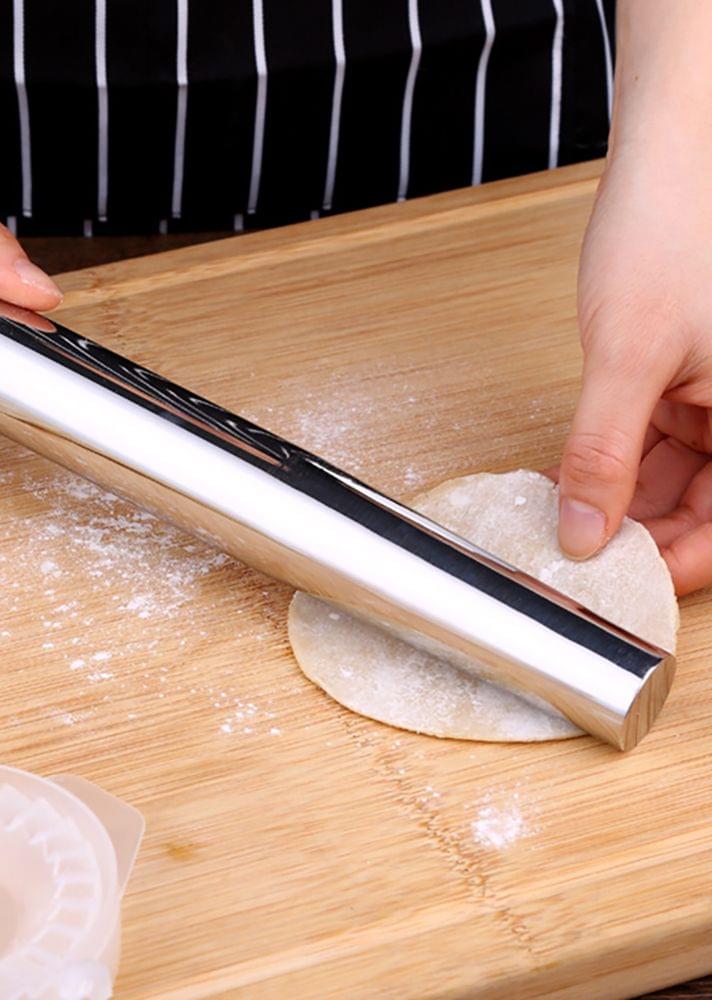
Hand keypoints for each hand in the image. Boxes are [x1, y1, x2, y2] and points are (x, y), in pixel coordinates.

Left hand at [557, 0, 711, 594]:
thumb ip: (603, 453)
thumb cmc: (671, 236)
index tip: (609, 593)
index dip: (671, 570)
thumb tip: (584, 533)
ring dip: (620, 508)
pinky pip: (654, 446)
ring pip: (674, 484)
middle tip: (575, 567)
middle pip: (702, 514)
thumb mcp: (627, 359)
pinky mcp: (681, 382)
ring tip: (563, 529)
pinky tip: (573, 484)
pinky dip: (615, 467)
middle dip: (639, 541)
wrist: (672, 158)